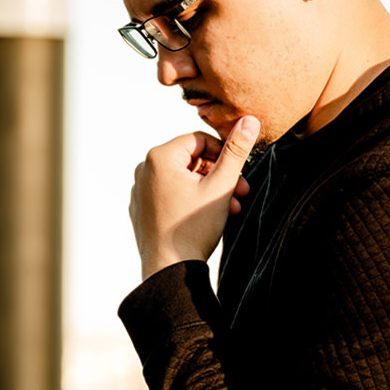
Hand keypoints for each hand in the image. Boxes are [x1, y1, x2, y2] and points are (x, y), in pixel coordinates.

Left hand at [130, 115, 258, 277]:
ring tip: (231, 207)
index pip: (200, 141)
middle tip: (243, 192)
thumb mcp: (221, 185)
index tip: (241, 173)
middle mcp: (143, 170)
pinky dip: (191, 200)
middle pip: (191, 160)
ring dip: (210, 190)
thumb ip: (236, 151)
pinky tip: (209, 216)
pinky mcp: (141, 209)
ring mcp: (140, 191)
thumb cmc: (194, 228)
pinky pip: (170, 195)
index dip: (224, 154)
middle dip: (219, 175)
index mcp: (159, 157)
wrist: (169, 270)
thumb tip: (249, 119)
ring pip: (183, 179)